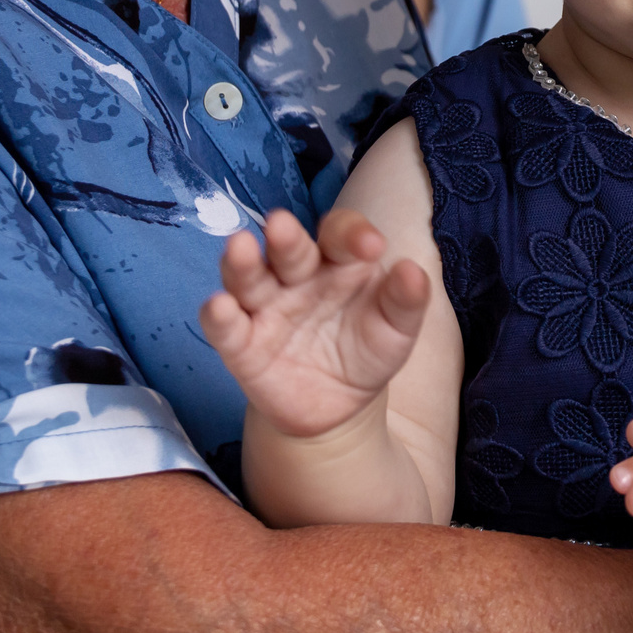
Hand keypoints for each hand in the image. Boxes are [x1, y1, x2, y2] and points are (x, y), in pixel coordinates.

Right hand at [199, 208, 429, 437]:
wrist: (338, 407)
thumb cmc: (366, 351)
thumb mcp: (395, 330)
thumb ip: (405, 301)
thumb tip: (413, 271)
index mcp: (338, 263)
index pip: (340, 234)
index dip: (351, 233)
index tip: (371, 246)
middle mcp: (296, 277)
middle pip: (288, 250)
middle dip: (285, 238)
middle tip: (281, 226)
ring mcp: (265, 308)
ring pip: (248, 278)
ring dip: (241, 263)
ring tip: (239, 247)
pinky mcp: (242, 345)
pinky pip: (226, 327)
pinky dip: (219, 316)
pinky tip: (219, 307)